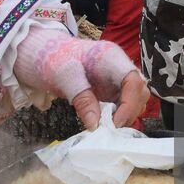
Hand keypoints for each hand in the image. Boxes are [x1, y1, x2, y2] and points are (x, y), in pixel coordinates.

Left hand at [14, 29, 149, 129]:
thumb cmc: (52, 58)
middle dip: (129, 112)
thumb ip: (81, 99)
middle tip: (109, 128)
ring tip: (105, 126)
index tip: (114, 124)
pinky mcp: (111, 90)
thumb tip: (95, 125)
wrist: (43, 55)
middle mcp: (119, 67)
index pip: (133, 80)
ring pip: (135, 99)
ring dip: (126, 116)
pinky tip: (103, 122)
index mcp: (111, 57)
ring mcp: (116, 79)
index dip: (129, 104)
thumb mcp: (64, 76)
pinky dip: (118, 116)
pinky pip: (123, 105)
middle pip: (139, 91)